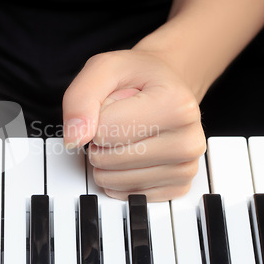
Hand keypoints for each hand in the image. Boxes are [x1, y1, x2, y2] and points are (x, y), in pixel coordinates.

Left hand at [62, 50, 205, 201]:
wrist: (165, 85)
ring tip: (127, 134)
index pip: (103, 132)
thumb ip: (81, 99)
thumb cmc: (136, 77)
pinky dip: (118, 176)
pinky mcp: (177, 187)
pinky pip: (125, 193)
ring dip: (107, 159)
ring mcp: (185, 168)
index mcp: (176, 106)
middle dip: (98, 140)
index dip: (96, 118)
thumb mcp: (104, 69)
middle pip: (108, 159)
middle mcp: (188, 141)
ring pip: (113, 180)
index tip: (115, 102)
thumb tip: (74, 140)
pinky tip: (134, 153)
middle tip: (119, 119)